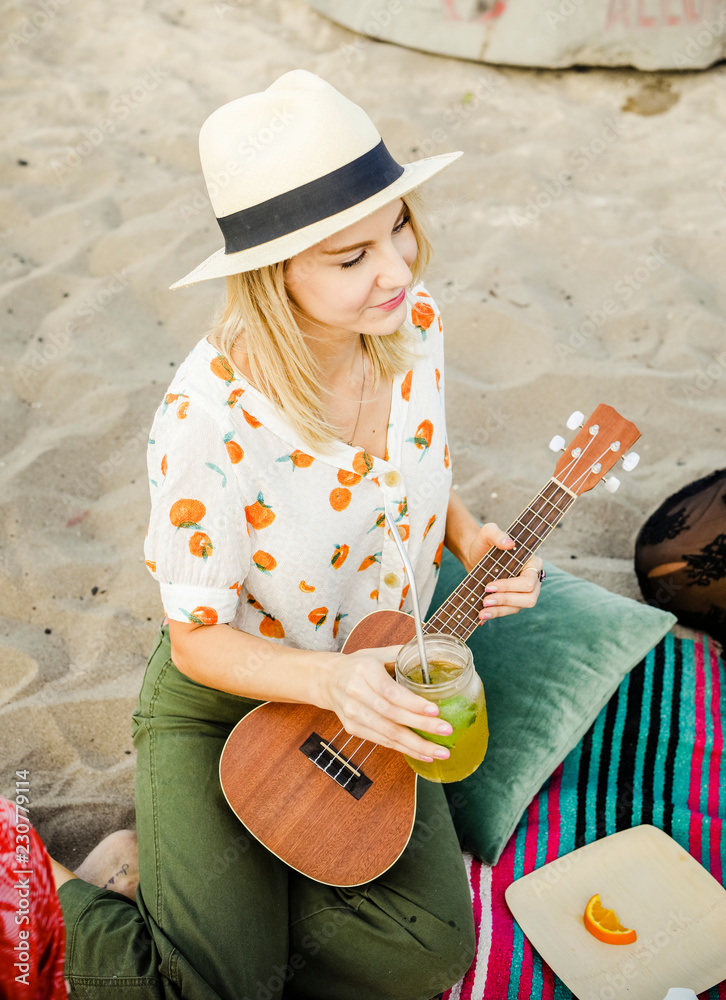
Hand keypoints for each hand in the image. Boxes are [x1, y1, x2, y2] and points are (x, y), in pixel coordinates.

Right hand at [321, 645, 452, 762]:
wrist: (328, 680)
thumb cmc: (358, 666)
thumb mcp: (377, 654)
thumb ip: (402, 655)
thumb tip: (431, 655)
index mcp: (364, 671)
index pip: (390, 691)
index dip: (413, 703)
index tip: (435, 710)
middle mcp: (356, 692)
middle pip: (392, 714)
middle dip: (421, 725)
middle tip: (446, 730)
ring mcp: (353, 713)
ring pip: (388, 733)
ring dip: (416, 745)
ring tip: (440, 751)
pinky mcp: (353, 728)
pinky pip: (383, 741)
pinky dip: (404, 749)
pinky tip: (423, 754)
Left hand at [464, 521, 542, 622]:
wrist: (473, 555)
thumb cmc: (484, 543)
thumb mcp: (487, 533)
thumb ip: (497, 534)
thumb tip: (509, 543)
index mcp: (532, 563)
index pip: (529, 580)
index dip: (510, 586)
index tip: (489, 585)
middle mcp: (533, 579)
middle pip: (529, 598)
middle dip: (506, 600)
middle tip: (485, 600)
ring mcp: (525, 592)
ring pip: (519, 607)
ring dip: (500, 610)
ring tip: (482, 612)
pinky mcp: (514, 600)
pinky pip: (509, 611)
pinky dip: (496, 614)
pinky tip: (481, 617)